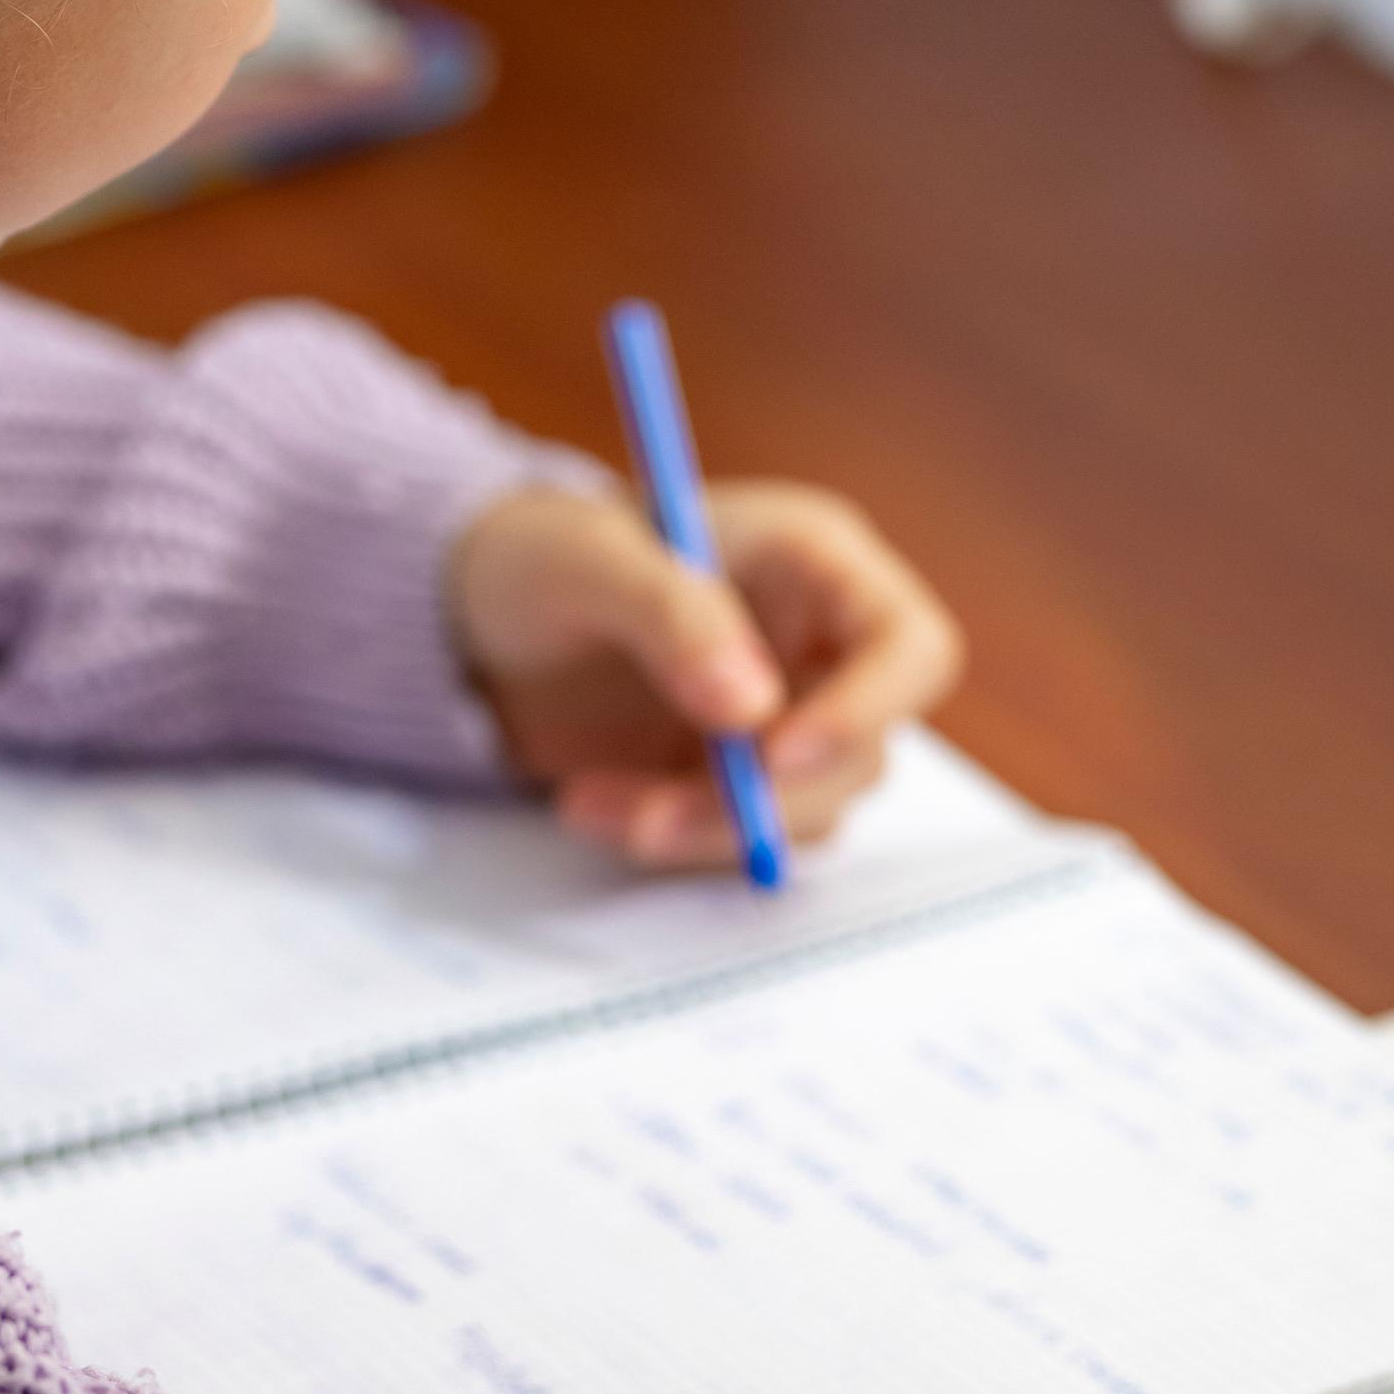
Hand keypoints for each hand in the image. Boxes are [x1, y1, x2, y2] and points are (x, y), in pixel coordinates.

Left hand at [448, 478, 964, 869]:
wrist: (482, 616)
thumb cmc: (544, 556)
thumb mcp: (588, 561)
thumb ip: (672, 615)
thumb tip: (751, 709)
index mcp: (815, 560)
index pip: (910, 646)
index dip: (867, 708)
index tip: (772, 753)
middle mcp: (821, 644)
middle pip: (863, 753)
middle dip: (764, 799)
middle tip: (656, 815)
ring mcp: (788, 717)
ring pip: (809, 809)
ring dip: (708, 828)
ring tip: (590, 801)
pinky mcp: (742, 778)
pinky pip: (746, 834)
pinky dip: (675, 837)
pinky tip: (591, 804)